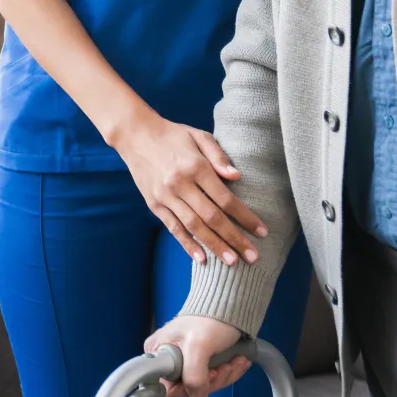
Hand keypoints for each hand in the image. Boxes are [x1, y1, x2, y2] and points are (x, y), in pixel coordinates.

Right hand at [110, 112, 266, 264]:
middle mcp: (181, 184)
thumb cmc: (172, 134)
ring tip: (232, 262)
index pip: (225, 199)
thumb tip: (238, 177)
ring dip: (214, 245)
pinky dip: (187, 245)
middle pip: (212, 217)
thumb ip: (218, 156)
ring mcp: (166, 196)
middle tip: (252, 256)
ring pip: (194, 227)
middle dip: (234, 238)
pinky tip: (201, 258)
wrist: (135, 135)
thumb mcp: (198, 136)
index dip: (245, 217)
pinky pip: (173, 228)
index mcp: (195, 167)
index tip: (261, 231)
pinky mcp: (154, 204)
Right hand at [147, 315, 249, 396]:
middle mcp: (169, 358)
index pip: (167, 386)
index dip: (189, 386)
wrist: (230, 305)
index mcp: (159, 352)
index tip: (207, 373)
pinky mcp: (201, 362)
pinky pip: (214, 377)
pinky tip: (237, 361)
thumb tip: (197, 396)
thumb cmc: (210, 318)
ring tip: (235, 361)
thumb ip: (193, 375)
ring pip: (204, 384)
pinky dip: (228, 371)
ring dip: (225, 375)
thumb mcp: (198, 346)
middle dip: (213, 379)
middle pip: (189, 387)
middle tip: (224, 366)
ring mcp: (185, 360)